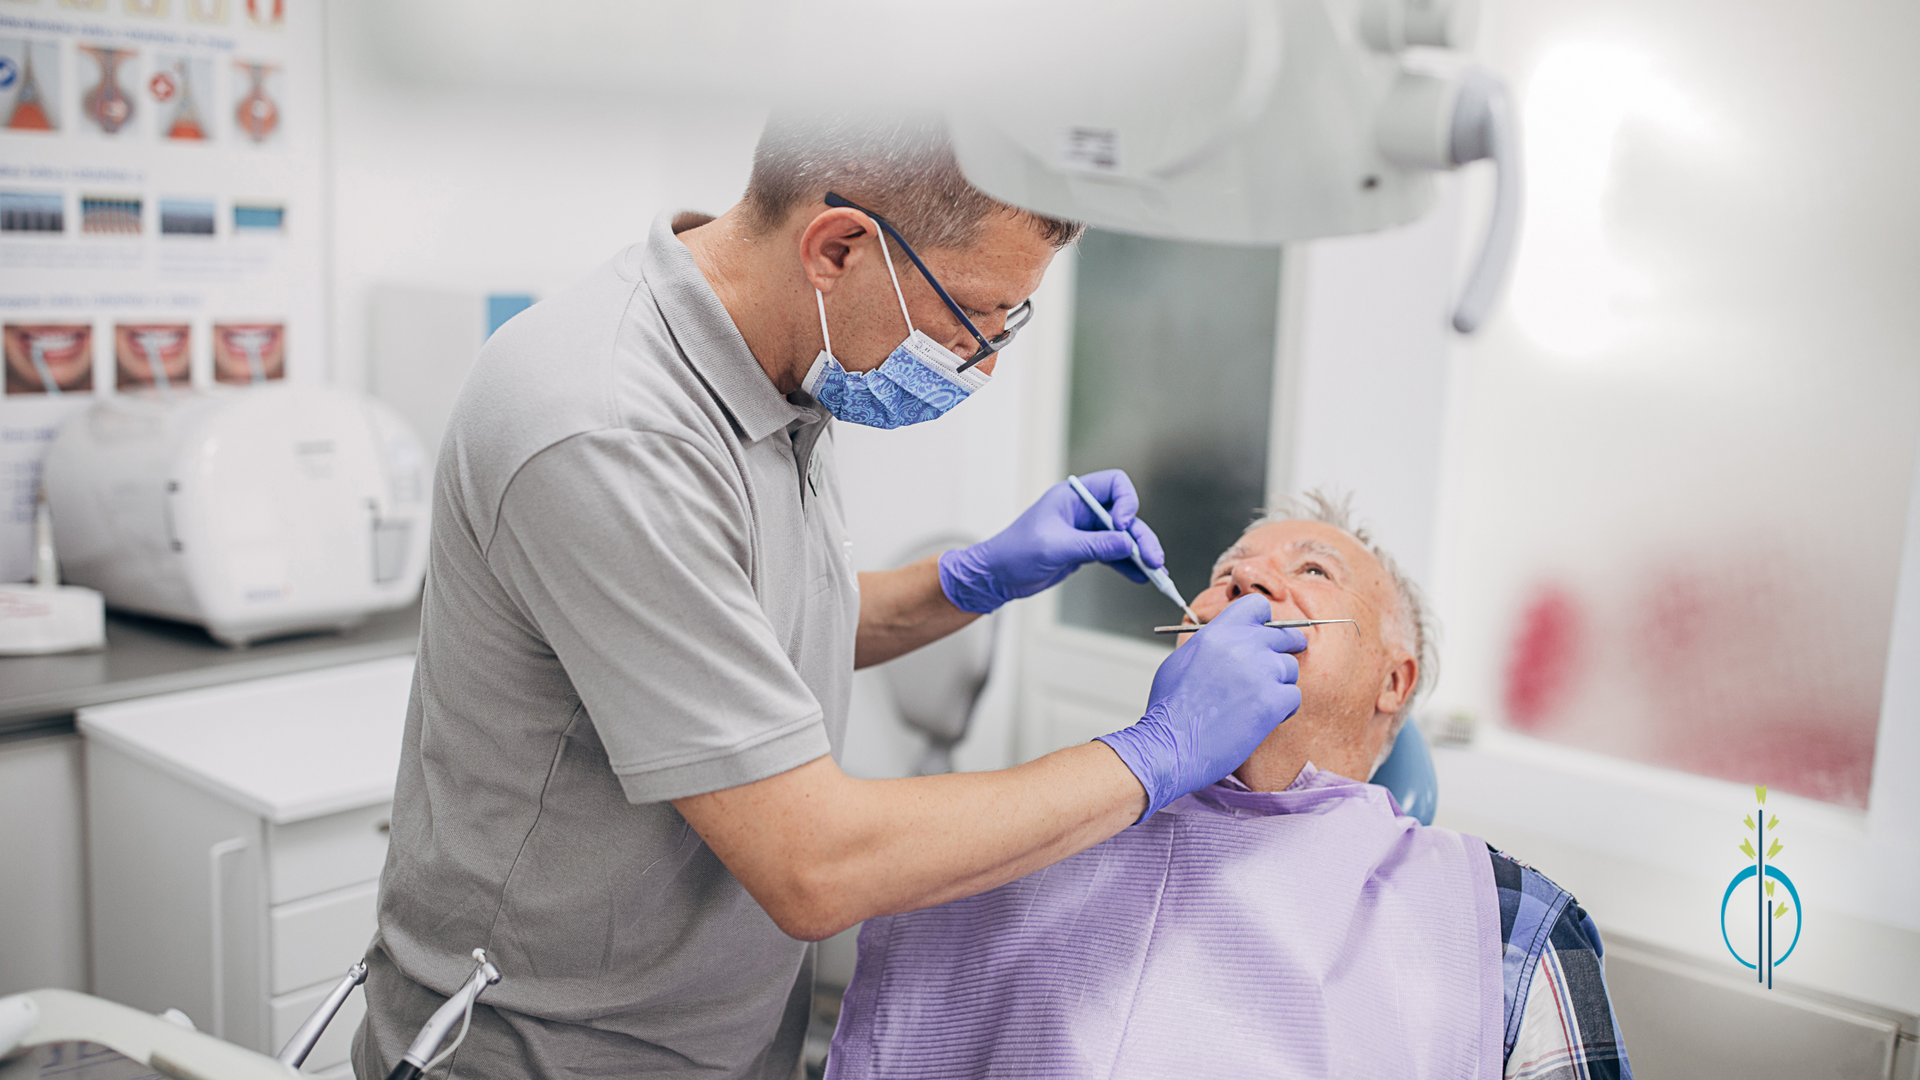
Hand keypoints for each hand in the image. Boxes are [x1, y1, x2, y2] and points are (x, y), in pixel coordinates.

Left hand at [937, 469, 1164, 614]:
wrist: (996, 576)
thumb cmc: (1015, 553)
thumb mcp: (1056, 547)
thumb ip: (1094, 545)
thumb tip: (1128, 544)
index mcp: (1074, 496)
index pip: (1115, 484)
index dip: (1127, 502)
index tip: (1124, 525)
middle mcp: (1083, 510)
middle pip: (1126, 515)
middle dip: (1141, 537)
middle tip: (1154, 560)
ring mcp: (1085, 530)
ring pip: (1123, 537)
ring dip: (1140, 554)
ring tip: (1156, 573)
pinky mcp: (1085, 550)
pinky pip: (1114, 554)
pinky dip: (1129, 565)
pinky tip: (1142, 577)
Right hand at [1095, 595, 1305, 820]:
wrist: (1170, 746)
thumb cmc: (1170, 710)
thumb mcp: (1181, 660)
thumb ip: (1211, 643)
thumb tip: (1231, 640)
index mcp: (1216, 633)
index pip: (1257, 606)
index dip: (1265, 621)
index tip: (1266, 634)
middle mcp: (1240, 646)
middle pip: (1283, 635)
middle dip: (1284, 650)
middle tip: (1277, 666)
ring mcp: (1259, 673)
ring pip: (1290, 667)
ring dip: (1279, 683)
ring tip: (1256, 701)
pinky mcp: (1271, 702)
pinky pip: (1293, 695)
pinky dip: (1283, 708)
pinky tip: (1262, 718)